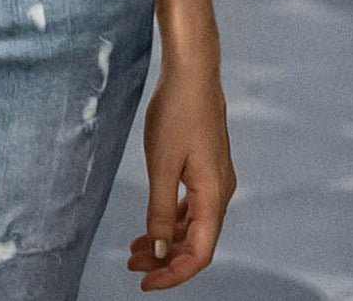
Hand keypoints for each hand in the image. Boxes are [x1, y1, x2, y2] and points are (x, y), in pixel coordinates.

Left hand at [128, 61, 236, 288]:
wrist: (192, 72)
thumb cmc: (176, 113)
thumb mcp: (162, 165)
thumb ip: (161, 211)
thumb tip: (161, 250)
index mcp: (214, 196)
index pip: (199, 253)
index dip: (174, 273)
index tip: (146, 282)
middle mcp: (221, 191)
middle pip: (197, 242)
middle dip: (166, 258)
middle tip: (132, 264)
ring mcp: (216, 178)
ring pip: (194, 224)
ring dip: (168, 239)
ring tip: (136, 248)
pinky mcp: (207, 166)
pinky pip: (193, 205)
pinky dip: (173, 219)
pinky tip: (154, 222)